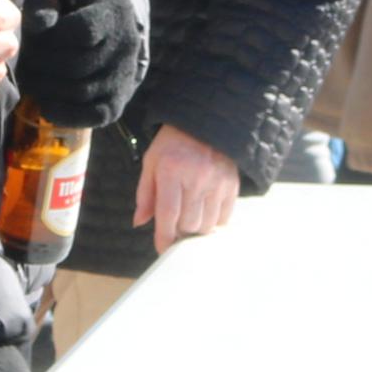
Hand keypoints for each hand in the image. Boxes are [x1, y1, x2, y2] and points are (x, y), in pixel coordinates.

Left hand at [10, 0, 147, 128]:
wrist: (98, 22)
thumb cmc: (67, 3)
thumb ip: (42, 0)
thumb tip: (40, 25)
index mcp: (113, 11)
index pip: (84, 32)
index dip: (53, 38)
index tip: (36, 35)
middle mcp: (126, 44)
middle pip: (80, 65)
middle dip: (44, 67)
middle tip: (25, 64)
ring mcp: (125, 74)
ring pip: (84, 92)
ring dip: (49, 90)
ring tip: (30, 81)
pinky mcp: (119, 99)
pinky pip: (95, 115)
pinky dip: (66, 114)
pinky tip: (45, 104)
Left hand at [133, 127, 240, 254]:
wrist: (204, 122)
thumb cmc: (172, 145)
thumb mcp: (151, 162)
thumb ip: (145, 194)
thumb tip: (140, 222)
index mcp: (171, 170)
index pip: (168, 213)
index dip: (164, 236)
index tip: (162, 249)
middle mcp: (196, 177)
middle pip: (189, 223)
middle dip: (179, 232)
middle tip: (175, 228)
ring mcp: (217, 181)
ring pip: (207, 224)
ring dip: (196, 229)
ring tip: (189, 221)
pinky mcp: (232, 184)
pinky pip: (223, 217)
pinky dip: (213, 222)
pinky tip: (205, 214)